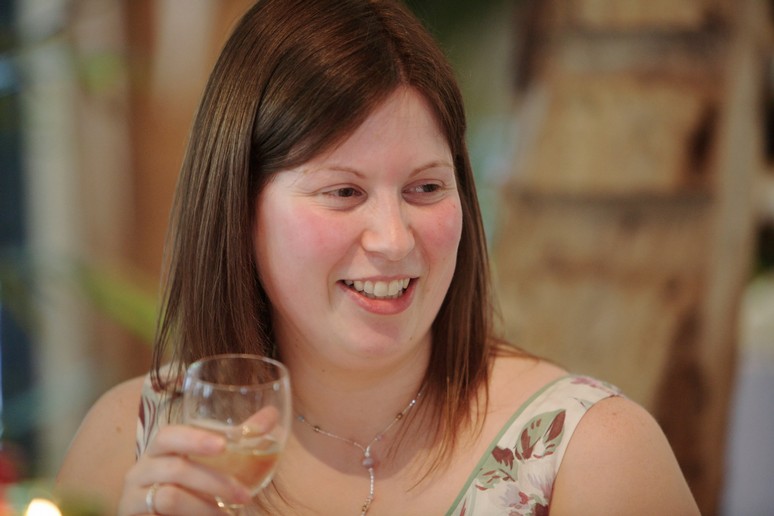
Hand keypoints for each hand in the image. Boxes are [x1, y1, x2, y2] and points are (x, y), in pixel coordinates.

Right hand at [117, 424, 251, 514]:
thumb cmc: (190, 485)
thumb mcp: (215, 462)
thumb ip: (240, 438)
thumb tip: (272, 413)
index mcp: (161, 448)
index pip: (169, 434)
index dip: (195, 437)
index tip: (224, 445)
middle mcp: (143, 468)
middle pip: (173, 466)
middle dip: (213, 481)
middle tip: (245, 495)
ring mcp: (134, 496)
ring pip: (169, 497)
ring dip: (205, 507)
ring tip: (230, 515)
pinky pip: (161, 515)